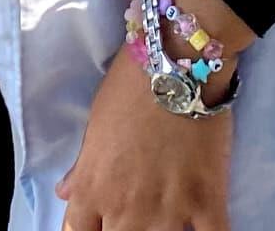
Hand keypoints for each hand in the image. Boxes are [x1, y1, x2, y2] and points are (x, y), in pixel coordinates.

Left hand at [56, 40, 232, 230]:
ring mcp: (169, 210)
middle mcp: (126, 209)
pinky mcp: (207, 201)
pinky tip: (202, 228)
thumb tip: (66, 192)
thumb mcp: (96, 123)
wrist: (178, 60)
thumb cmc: (129, 85)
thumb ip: (83, 166)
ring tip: (167, 218)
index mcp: (93, 189)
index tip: (100, 222)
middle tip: (136, 212)